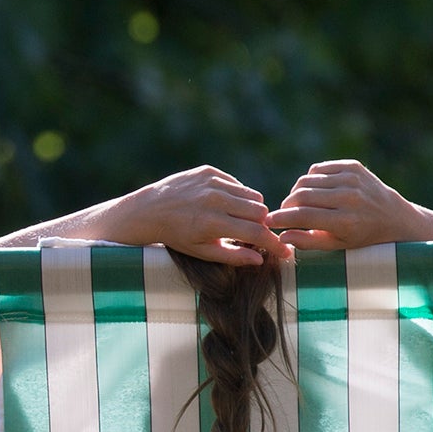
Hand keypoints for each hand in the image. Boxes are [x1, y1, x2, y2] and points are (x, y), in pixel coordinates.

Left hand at [109, 165, 286, 265]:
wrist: (148, 211)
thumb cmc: (176, 236)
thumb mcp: (201, 252)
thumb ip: (232, 256)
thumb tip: (260, 260)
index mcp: (213, 224)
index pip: (256, 233)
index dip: (274, 243)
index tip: (285, 250)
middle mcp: (214, 200)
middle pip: (260, 211)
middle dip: (261, 224)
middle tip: (251, 232)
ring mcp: (211, 183)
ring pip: (252, 195)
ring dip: (249, 209)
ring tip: (235, 218)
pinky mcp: (208, 171)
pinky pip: (237, 184)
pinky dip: (235, 195)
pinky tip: (221, 203)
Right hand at [269, 160, 428, 250]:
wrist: (395, 218)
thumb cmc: (361, 237)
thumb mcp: (337, 246)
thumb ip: (308, 242)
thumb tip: (281, 237)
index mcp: (346, 221)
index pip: (302, 216)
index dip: (281, 218)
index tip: (269, 222)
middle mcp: (350, 197)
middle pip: (301, 196)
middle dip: (286, 205)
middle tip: (283, 214)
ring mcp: (352, 179)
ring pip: (306, 180)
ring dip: (296, 193)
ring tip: (297, 204)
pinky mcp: (353, 166)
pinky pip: (318, 169)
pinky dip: (310, 180)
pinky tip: (313, 191)